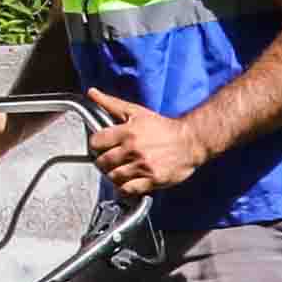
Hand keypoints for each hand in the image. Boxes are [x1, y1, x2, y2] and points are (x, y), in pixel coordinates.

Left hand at [81, 88, 205, 198]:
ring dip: (113, 175)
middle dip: (103, 161)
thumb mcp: (136, 111)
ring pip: (113, 177)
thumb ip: (111, 103)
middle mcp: (133, 149)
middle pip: (102, 162)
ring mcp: (143, 166)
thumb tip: (91, 92)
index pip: (96, 142)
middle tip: (110, 160)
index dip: (96, 145)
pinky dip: (125, 188)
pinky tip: (128, 181)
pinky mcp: (153, 179)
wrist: (190, 140)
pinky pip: (128, 189)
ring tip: (120, 170)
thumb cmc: (162, 126)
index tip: (101, 147)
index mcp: (127, 132)